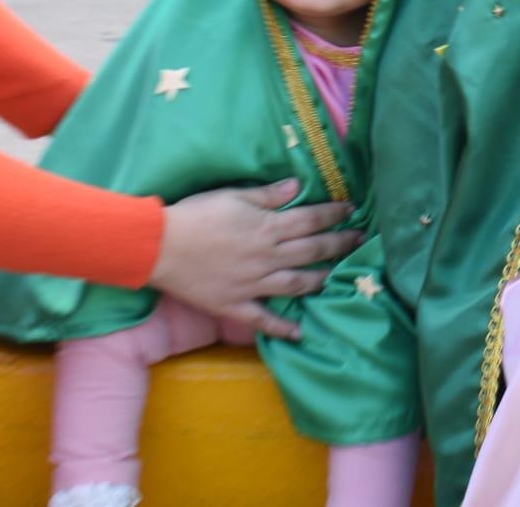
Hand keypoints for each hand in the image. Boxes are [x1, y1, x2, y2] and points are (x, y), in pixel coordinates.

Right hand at [148, 178, 362, 340]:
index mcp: (267, 227)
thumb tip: (299, 187)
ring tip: (339, 277)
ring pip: (297, 284)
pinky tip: (301, 333)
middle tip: (361, 240)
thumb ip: (268, 195)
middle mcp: (266, 257)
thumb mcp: (233, 195)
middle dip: (340, 244)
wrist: (158, 246)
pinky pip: (263, 320)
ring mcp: (253, 284)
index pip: (311, 220)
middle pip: (312, 251)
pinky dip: (283, 328)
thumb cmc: (195, 214)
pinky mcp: (235, 304)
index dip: (334, 214)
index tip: (352, 210)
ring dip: (322, 280)